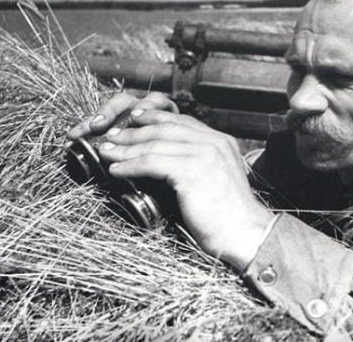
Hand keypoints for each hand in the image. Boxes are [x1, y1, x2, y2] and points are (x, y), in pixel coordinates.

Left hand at [67, 92, 272, 269]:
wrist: (245, 232)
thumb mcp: (217, 180)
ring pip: (155, 144)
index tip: (135, 120)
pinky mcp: (191, 171)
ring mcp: (204, 154)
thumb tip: (170, 165)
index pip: (182, 121)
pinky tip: (116, 170)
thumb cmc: (229, 216)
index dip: (155, 118)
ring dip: (125, 148)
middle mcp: (213, 142)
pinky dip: (130, 165)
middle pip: (165, 128)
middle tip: (112, 136)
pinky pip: (151, 162)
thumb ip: (200, 165)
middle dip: (134, 131)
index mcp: (221, 142)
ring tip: (107, 152)